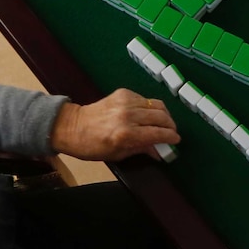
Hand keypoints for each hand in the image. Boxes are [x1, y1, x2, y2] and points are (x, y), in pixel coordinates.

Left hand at [50, 89, 179, 160]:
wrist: (72, 126)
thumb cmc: (92, 147)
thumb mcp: (117, 155)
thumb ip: (141, 150)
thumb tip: (160, 152)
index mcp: (126, 134)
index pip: (158, 133)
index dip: (171, 137)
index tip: (176, 140)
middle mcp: (128, 116)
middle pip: (161, 117)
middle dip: (170, 125)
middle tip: (171, 131)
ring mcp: (126, 102)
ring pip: (156, 105)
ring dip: (164, 114)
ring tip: (163, 122)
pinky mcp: (123, 93)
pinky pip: (145, 99)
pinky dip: (150, 107)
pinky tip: (146, 114)